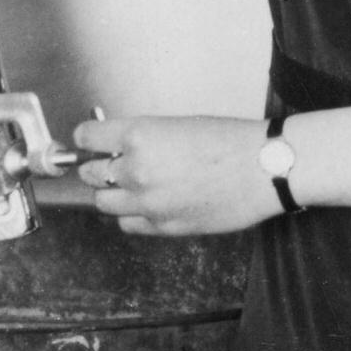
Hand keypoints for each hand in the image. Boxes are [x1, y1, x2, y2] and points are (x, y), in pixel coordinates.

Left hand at [72, 113, 282, 235]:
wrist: (264, 169)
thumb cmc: (230, 141)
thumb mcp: (176, 124)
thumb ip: (142, 137)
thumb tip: (118, 145)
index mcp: (139, 136)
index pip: (87, 138)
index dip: (86, 138)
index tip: (88, 140)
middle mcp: (136, 170)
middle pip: (91, 174)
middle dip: (98, 167)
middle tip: (108, 163)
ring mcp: (148, 202)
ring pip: (104, 203)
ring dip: (112, 193)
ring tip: (129, 186)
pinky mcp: (163, 226)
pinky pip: (129, 224)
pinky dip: (132, 215)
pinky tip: (146, 204)